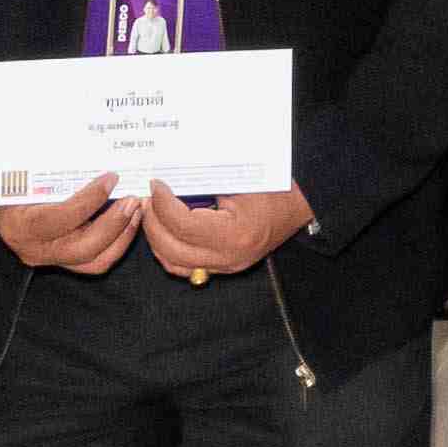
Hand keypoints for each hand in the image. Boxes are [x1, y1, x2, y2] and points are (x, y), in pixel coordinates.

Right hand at [0, 175, 143, 275]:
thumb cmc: (8, 182)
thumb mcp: (20, 171)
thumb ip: (47, 164)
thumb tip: (78, 140)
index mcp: (20, 225)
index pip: (59, 220)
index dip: (89, 201)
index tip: (110, 179)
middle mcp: (34, 248)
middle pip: (83, 248)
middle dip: (114, 224)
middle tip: (132, 199)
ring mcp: (50, 258)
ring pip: (95, 260)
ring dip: (122, 235)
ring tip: (136, 209)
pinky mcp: (65, 261)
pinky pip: (96, 260)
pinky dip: (118, 242)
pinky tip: (129, 220)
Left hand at [140, 184, 311, 280]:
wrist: (301, 204)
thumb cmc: (276, 187)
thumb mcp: (240, 180)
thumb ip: (202, 184)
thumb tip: (166, 179)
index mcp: (236, 235)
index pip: (184, 225)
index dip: (163, 204)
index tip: (155, 184)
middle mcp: (229, 258)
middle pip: (172, 249)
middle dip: (153, 222)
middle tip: (145, 198)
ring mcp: (226, 266)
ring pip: (174, 262)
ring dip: (156, 238)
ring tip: (151, 212)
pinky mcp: (224, 267)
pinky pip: (185, 266)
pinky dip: (169, 248)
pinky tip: (165, 227)